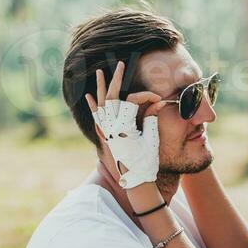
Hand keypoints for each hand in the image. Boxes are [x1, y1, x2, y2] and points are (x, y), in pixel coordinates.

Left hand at [85, 61, 166, 189]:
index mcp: (123, 127)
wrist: (135, 183)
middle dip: (116, 79)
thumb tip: (157, 103)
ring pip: (101, 105)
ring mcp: (106, 132)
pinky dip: (93, 107)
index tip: (158, 100)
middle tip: (120, 64)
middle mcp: (111, 128)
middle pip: (111, 96)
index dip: (146, 96)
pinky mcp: (106, 138)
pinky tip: (88, 96)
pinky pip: (96, 118)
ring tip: (99, 72)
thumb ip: (152, 119)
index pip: (132, 100)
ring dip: (101, 88)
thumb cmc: (147, 163)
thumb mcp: (152, 139)